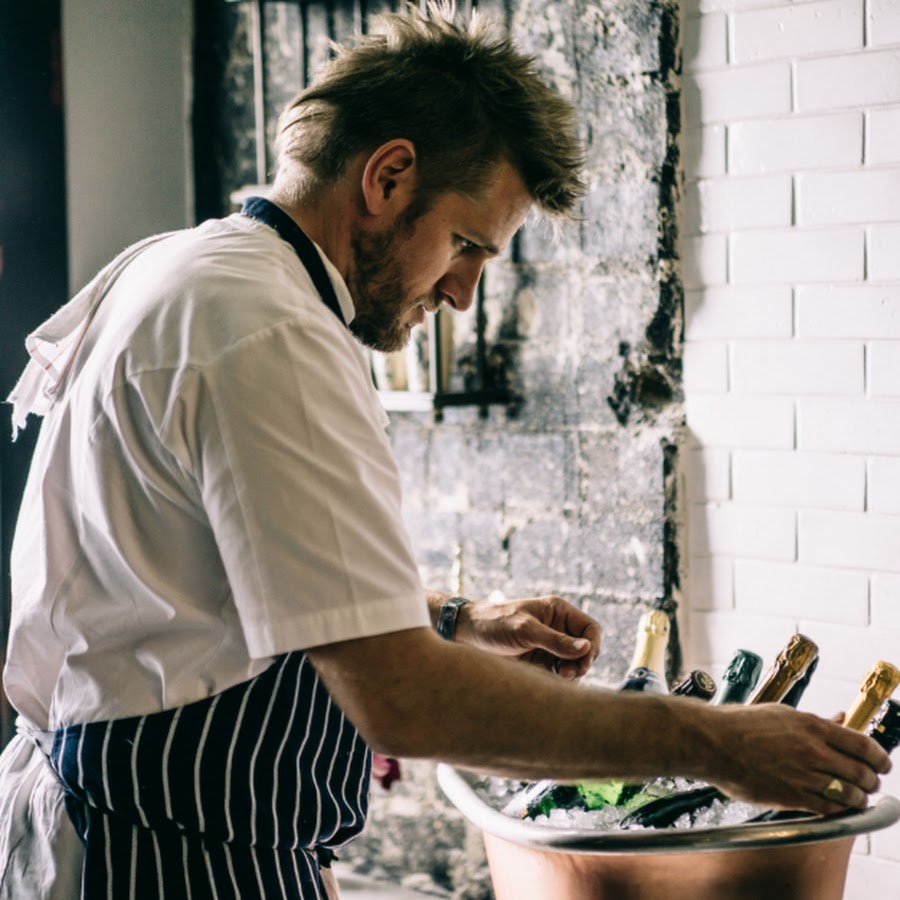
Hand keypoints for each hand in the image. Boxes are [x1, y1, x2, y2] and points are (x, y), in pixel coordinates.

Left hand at [454, 595, 600, 678]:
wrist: (467, 633)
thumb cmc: (494, 623)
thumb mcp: (525, 630)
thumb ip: (555, 641)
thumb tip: (586, 649)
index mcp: (558, 612)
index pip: (591, 629)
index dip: (592, 646)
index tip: (582, 661)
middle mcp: (558, 628)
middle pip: (586, 650)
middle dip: (581, 664)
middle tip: (566, 674)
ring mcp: (550, 646)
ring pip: (574, 665)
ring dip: (571, 675)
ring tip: (557, 679)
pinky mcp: (540, 662)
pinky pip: (559, 674)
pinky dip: (558, 682)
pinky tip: (547, 684)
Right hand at [705, 703, 891, 815]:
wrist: (714, 742)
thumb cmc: (742, 724)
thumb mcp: (783, 714)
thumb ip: (816, 722)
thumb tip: (841, 721)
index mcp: (812, 726)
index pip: (863, 744)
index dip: (879, 757)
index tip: (883, 763)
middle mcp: (812, 751)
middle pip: (860, 772)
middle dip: (871, 780)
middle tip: (870, 782)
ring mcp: (803, 775)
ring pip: (849, 793)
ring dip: (859, 798)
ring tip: (857, 797)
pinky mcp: (791, 796)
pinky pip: (828, 808)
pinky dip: (839, 809)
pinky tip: (837, 805)